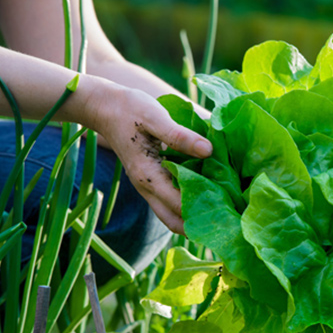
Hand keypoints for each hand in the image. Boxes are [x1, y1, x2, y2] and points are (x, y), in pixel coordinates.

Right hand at [83, 79, 211, 234]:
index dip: (202, 210)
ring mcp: (147, 187)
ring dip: (192, 217)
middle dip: (198, 226)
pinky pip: (169, 202)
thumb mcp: (155, 117)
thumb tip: (209, 151)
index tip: (227, 211)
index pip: (179, 205)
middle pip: (174, 221)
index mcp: (148, 176)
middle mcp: (146, 188)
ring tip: (220, 211)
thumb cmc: (130, 109)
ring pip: (171, 215)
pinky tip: (206, 194)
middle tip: (226, 221)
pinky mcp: (150, 181)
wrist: (104, 107)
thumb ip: (180, 136)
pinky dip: (186, 204)